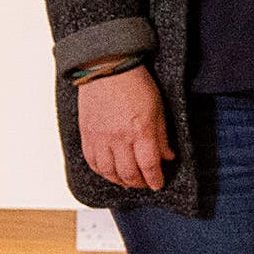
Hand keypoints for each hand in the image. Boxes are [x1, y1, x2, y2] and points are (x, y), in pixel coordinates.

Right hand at [77, 66, 169, 190]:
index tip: (158, 184)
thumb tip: (167, 157)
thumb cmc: (135, 84)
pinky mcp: (86, 134)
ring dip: (120, 181)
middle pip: (129, 173)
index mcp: (140, 130)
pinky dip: (102, 172)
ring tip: (128, 182)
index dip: (155, 179)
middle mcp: (119, 138)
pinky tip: (109, 172)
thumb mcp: (158, 108)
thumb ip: (162, 136)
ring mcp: (100, 138)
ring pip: (108, 172)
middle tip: (145, 184)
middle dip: (139, 183)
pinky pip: (92, 162)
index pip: (149, 165)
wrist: (107, 68)